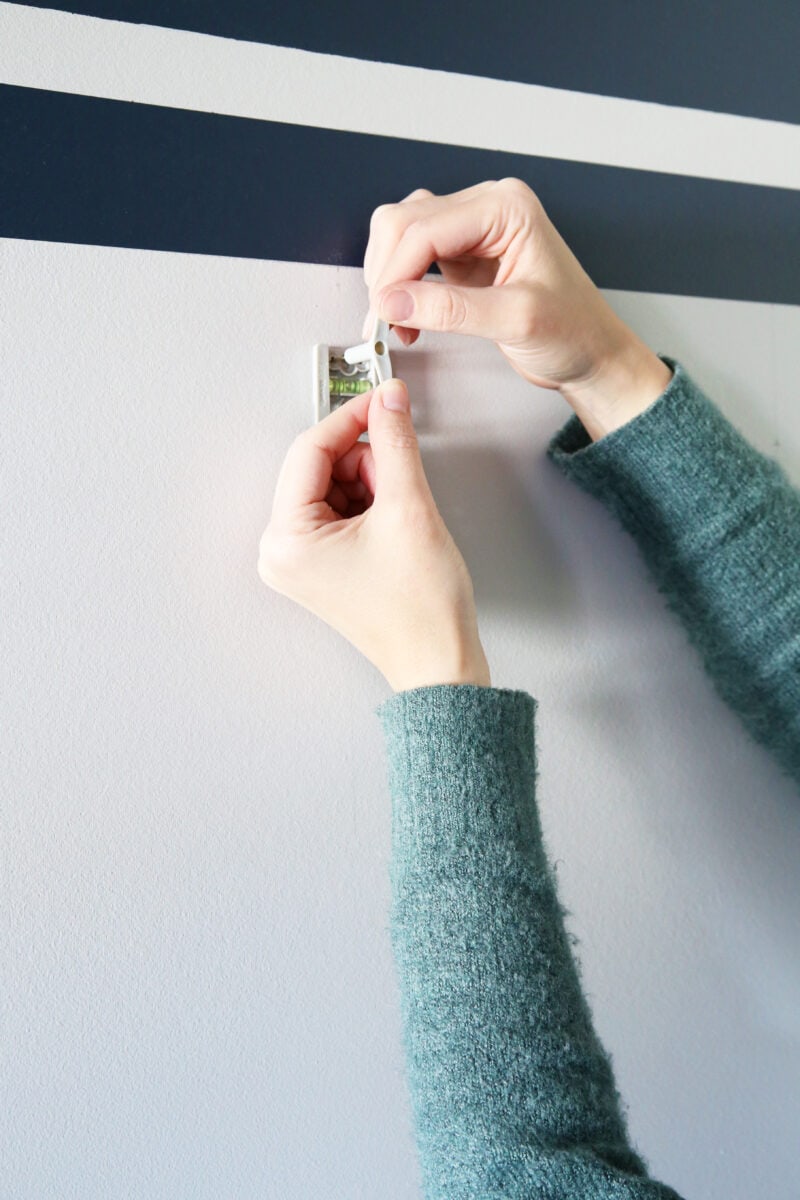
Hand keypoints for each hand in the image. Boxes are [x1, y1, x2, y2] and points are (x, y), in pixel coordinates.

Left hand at [258, 379, 490, 692]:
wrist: (439, 663)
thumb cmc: (420, 612)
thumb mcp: (410, 508)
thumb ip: (395, 442)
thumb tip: (388, 400)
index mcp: (286, 540)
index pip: (310, 450)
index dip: (352, 418)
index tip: (384, 398)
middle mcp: (281, 551)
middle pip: (320, 467)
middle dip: (367, 465)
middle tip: (401, 485)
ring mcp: (299, 560)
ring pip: (334, 486)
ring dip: (372, 485)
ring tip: (401, 519)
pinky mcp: (320, 564)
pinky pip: (339, 510)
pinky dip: (370, 505)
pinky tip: (394, 529)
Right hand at [364, 179, 671, 439]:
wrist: (591, 353)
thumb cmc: (573, 331)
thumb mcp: (515, 321)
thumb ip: (450, 309)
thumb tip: (392, 303)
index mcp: (506, 208)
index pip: (426, 227)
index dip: (395, 272)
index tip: (382, 314)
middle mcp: (486, 208)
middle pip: (404, 222)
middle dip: (387, 273)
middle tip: (384, 322)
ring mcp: (472, 230)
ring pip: (401, 235)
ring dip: (389, 280)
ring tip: (398, 324)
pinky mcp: (463, 256)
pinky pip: (413, 258)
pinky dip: (400, 288)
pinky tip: (408, 318)